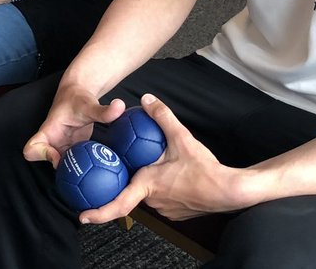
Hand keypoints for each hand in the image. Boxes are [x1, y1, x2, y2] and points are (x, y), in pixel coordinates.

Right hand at [24, 84, 125, 168]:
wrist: (78, 96)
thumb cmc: (78, 99)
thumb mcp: (90, 105)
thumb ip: (104, 110)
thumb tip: (120, 106)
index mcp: (48, 131)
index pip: (32, 148)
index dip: (42, 156)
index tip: (58, 157)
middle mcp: (52, 143)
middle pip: (46, 164)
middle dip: (61, 173)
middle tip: (80, 175)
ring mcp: (61, 148)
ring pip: (60, 168)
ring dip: (71, 175)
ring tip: (89, 182)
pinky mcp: (72, 151)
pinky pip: (71, 166)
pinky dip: (80, 173)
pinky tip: (96, 177)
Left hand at [80, 94, 241, 224]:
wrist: (231, 190)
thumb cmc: (206, 169)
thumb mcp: (181, 137)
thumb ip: (162, 116)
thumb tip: (147, 99)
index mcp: (148, 185)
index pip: (118, 204)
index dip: (99, 212)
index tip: (83, 216)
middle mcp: (154, 201)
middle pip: (133, 190)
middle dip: (129, 180)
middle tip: (124, 169)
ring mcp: (167, 209)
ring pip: (149, 193)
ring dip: (149, 182)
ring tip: (156, 168)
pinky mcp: (178, 212)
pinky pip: (163, 197)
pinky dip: (162, 187)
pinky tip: (169, 174)